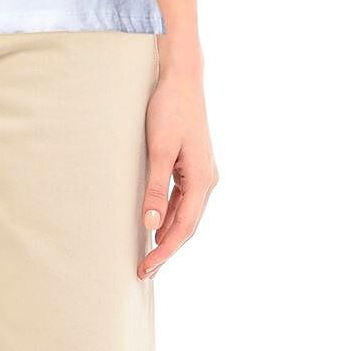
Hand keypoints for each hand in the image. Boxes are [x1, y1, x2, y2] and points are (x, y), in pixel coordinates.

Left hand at [140, 56, 217, 277]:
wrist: (181, 78)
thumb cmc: (169, 109)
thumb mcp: (158, 150)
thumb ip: (154, 189)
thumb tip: (149, 224)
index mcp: (202, 180)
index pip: (183, 228)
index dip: (164, 252)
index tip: (146, 269)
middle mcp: (207, 181)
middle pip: (187, 226)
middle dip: (166, 250)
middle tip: (143, 271)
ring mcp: (201, 174)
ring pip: (185, 215)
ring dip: (167, 236)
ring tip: (147, 256)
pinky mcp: (192, 166)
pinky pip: (182, 201)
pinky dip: (169, 217)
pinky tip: (155, 226)